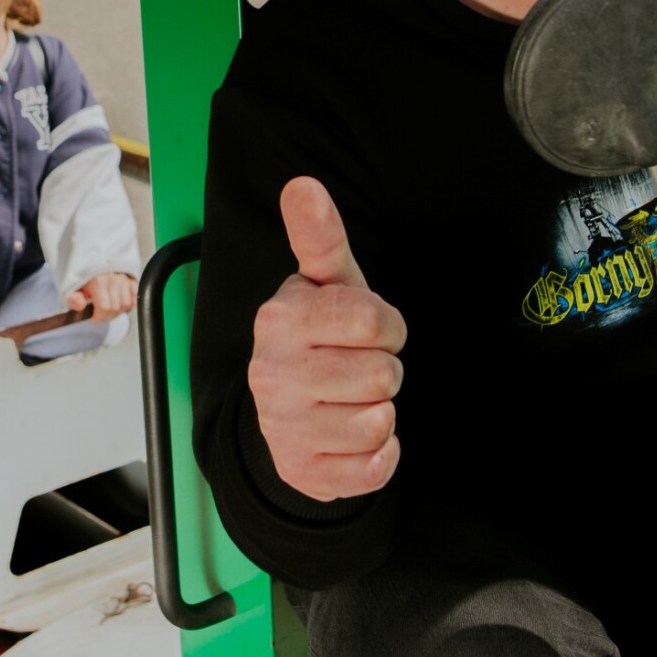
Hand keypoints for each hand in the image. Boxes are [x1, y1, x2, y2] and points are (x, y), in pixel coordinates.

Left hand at [66, 271, 136, 320]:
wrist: (92, 262)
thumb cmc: (83, 279)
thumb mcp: (72, 289)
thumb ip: (74, 299)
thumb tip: (80, 304)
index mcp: (98, 280)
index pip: (105, 307)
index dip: (99, 318)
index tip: (94, 319)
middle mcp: (114, 278)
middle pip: (116, 308)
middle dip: (107, 316)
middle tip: (100, 315)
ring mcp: (125, 278)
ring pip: (126, 304)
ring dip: (118, 311)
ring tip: (109, 309)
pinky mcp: (132, 279)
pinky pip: (135, 298)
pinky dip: (129, 304)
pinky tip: (119, 303)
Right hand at [247, 177, 407, 502]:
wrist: (287, 414)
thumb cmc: (320, 336)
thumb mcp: (326, 284)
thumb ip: (319, 235)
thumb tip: (302, 183)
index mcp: (279, 319)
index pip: (374, 320)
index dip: (385, 325)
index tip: (365, 329)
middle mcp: (272, 375)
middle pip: (383, 374)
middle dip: (383, 369)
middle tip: (356, 366)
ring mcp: (284, 428)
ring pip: (381, 422)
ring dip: (380, 412)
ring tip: (351, 399)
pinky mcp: (304, 473)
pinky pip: (375, 468)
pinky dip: (378, 456)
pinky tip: (352, 436)